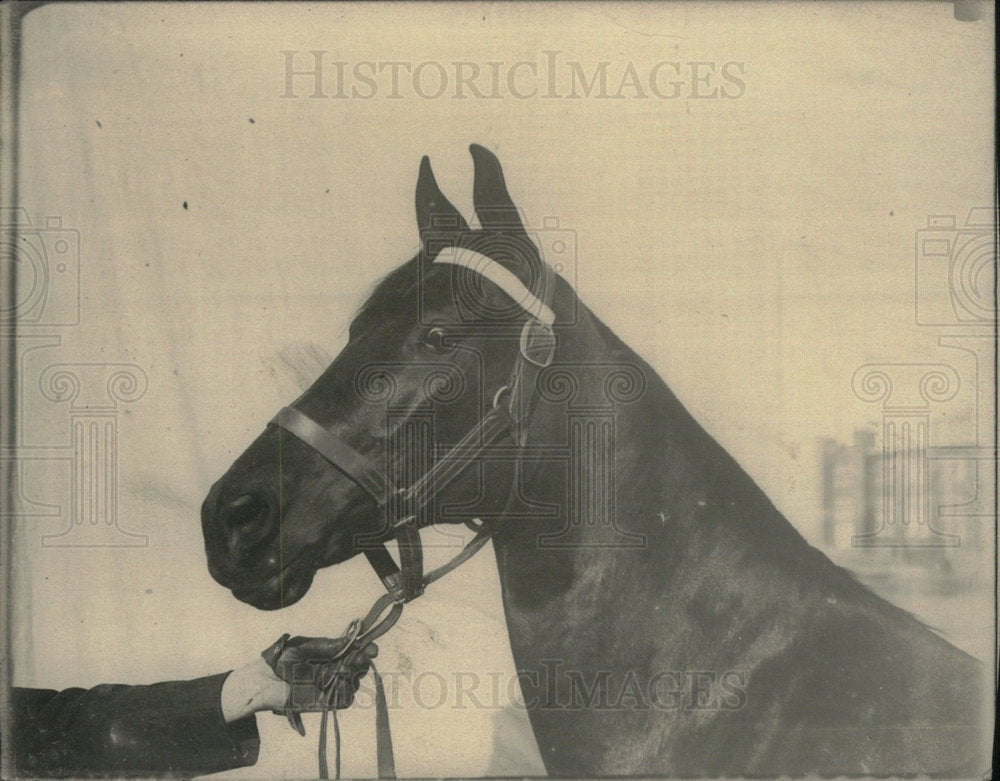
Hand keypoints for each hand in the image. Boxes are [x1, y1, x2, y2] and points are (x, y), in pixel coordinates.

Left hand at [219, 635, 377, 727]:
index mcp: (332, 653)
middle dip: (362, 661)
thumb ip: (329, 645)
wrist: (264, 680)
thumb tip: (352, 640)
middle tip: (359, 658)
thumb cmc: (283, 658)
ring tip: (341, 670)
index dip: (366, 648)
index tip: (371, 647)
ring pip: (355, 682)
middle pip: (360, 666)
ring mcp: (332, 686)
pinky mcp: (326, 703)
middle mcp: (335, 669)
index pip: (357, 650)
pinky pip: (344, 699)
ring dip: (353, 676)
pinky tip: (335, 684)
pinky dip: (344, 692)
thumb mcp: (307, 646)